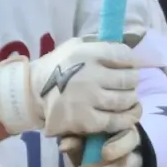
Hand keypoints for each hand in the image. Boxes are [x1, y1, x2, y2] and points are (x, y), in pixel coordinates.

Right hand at [0, 37, 140, 136]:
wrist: (33, 92)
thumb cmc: (58, 67)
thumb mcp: (75, 46)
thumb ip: (98, 45)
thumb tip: (124, 47)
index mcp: (88, 53)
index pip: (123, 55)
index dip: (130, 60)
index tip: (129, 64)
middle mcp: (90, 75)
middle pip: (128, 78)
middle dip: (132, 80)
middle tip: (130, 82)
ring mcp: (89, 99)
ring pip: (125, 100)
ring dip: (131, 98)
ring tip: (128, 96)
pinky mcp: (86, 121)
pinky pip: (115, 121)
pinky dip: (127, 118)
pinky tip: (128, 114)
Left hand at [59, 127, 141, 166]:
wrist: (96, 162)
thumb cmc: (91, 144)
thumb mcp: (83, 139)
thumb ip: (75, 139)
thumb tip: (64, 145)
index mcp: (125, 136)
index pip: (131, 138)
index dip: (120, 146)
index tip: (104, 153)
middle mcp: (134, 157)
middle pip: (125, 166)